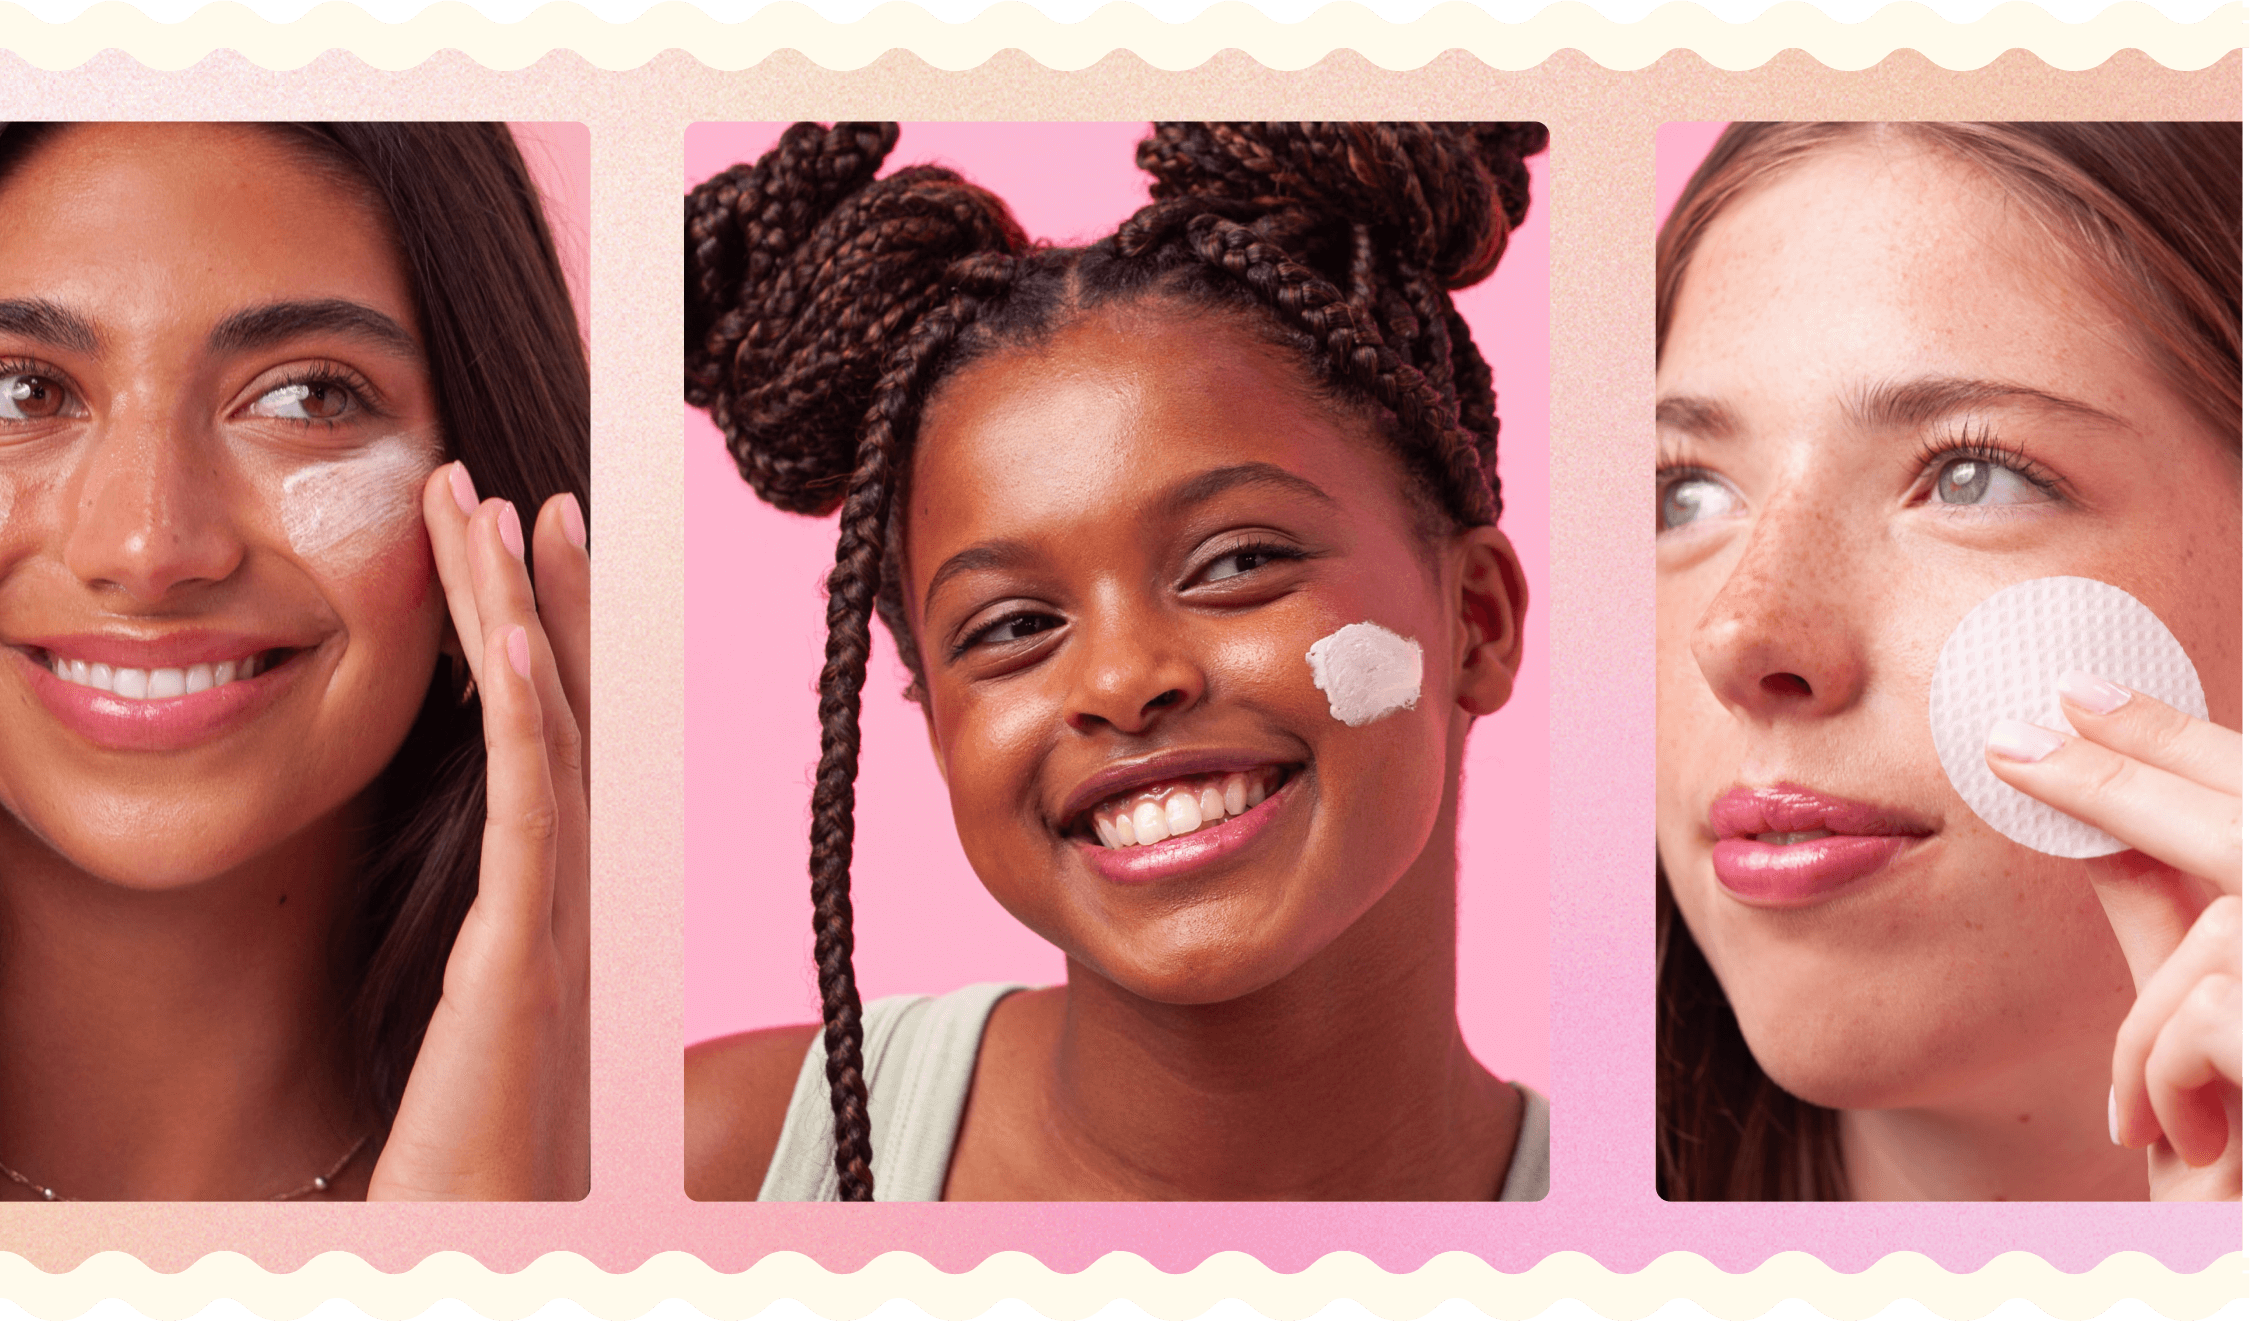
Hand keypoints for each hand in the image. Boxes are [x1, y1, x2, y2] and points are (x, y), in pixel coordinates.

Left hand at [367, 462, 590, 1199]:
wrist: (506, 1252)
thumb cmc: (490, 1173)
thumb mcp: (493, 1039)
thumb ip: (505, 960)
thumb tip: (498, 915)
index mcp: (567, 905)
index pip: (566, 744)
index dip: (554, 639)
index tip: (531, 549)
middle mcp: (579, 897)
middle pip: (572, 715)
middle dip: (545, 595)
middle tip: (523, 492)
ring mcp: (559, 922)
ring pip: (550, 737)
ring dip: (524, 616)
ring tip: (499, 513)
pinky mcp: (521, 959)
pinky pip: (529, 816)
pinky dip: (528, 720)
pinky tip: (517, 641)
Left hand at [1986, 671, 2241, 1201]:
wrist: (2220, 1266)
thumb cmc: (2237, 1164)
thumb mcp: (2194, 1034)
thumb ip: (2167, 923)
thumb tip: (2090, 818)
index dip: (2182, 742)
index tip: (2082, 696)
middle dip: (2133, 778)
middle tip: (2017, 740)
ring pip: (2225, 940)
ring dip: (2155, 1024)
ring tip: (2144, 1110)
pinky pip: (2217, 1020)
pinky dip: (2169, 1072)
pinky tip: (2175, 1137)